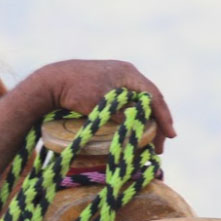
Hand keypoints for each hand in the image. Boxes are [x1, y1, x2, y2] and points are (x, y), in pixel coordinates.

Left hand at [29, 60, 175, 153]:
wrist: (50, 81)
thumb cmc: (74, 91)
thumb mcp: (100, 106)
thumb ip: (120, 116)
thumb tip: (136, 130)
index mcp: (128, 73)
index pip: (154, 97)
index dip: (164, 117)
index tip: (170, 136)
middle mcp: (125, 73)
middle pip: (149, 100)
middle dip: (156, 123)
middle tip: (159, 146)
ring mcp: (116, 78)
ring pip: (139, 101)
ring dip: (146, 121)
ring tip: (150, 142)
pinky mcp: (107, 86)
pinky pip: (128, 102)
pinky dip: (135, 116)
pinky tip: (135, 128)